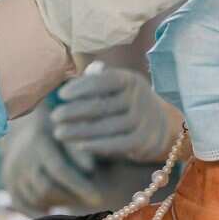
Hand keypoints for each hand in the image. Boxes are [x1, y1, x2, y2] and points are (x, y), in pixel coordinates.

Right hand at [0, 107, 102, 211]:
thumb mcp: (69, 134)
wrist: (24, 125)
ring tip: (74, 196)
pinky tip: (54, 207)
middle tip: (89, 199)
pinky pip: (23, 205)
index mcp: (39, 141)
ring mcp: (12, 170)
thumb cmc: (56, 130)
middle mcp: (21, 157)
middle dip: (70, 197)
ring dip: (57, 202)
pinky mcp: (8, 182)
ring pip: (37, 198)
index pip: (60, 169)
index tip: (99, 199)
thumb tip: (90, 170)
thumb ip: (79, 150)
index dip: (80, 186)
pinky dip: (39, 211)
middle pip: (47, 189)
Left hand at [50, 66, 180, 163]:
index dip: (81, 87)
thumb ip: (99, 79)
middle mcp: (138, 98)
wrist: (163, 125)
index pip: (103, 81)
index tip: (61, 95)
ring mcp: (142, 120)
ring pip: (105, 127)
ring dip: (79, 131)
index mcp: (129, 80)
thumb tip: (81, 74)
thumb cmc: (128, 101)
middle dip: (74, 112)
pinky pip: (116, 144)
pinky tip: (78, 145)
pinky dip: (96, 145)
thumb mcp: (119, 85)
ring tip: (59, 133)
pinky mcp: (143, 141)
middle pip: (101, 105)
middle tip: (54, 117)